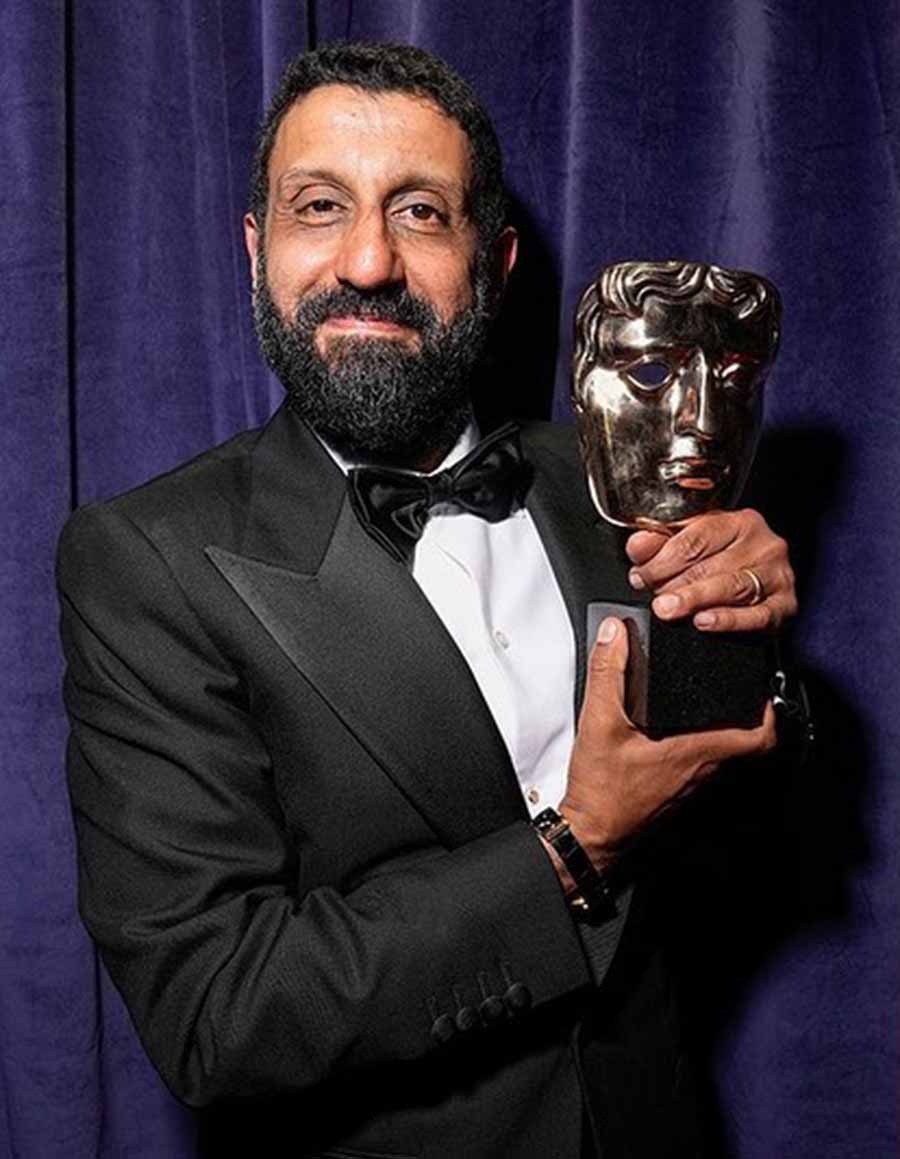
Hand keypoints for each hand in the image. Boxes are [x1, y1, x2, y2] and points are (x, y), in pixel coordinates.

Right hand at [560, 617, 776, 868]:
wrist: (592, 833)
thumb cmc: (602, 791)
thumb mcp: (599, 722)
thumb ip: (607, 673)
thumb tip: (615, 635)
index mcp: (697, 752)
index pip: (760, 737)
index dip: (772, 712)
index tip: (767, 688)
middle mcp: (704, 771)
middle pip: (747, 742)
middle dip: (749, 713)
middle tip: (741, 685)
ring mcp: (694, 785)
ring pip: (727, 754)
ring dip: (727, 729)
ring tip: (713, 701)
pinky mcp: (680, 792)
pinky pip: (706, 764)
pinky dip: (705, 744)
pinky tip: (682, 731)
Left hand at [625, 508, 796, 632]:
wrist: (762, 592)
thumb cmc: (724, 565)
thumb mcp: (691, 548)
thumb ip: (659, 545)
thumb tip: (638, 546)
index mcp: (739, 522)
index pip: (696, 538)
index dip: (662, 558)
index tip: (641, 574)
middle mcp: (763, 545)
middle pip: (711, 563)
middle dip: (674, 582)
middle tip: (654, 597)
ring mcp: (777, 575)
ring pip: (731, 587)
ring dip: (694, 599)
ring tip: (668, 609)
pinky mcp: (784, 607)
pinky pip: (756, 615)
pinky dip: (727, 619)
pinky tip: (704, 621)